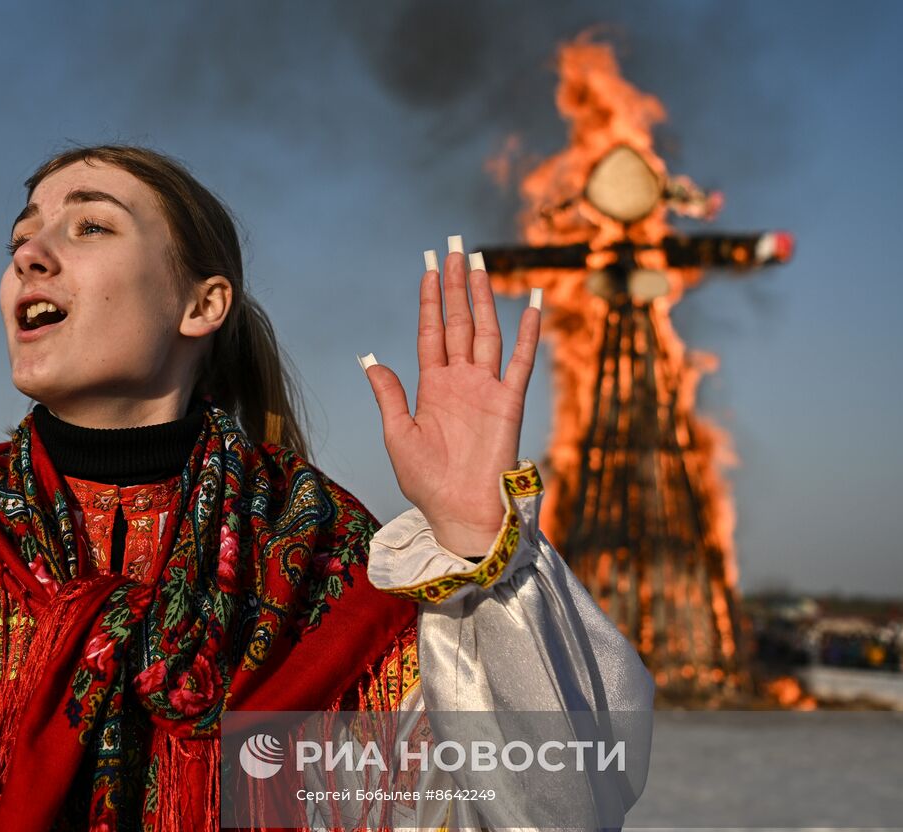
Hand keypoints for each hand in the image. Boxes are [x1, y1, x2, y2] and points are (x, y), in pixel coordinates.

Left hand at [363, 243, 539, 555]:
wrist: (458, 512)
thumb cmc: (426, 483)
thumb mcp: (398, 435)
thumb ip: (389, 396)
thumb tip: (371, 359)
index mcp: (432, 387)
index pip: (431, 332)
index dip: (430, 300)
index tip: (428, 268)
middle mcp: (460, 380)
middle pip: (459, 322)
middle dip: (456, 285)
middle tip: (455, 247)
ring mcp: (485, 388)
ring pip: (486, 331)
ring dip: (484, 297)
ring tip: (480, 264)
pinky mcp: (509, 402)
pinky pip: (519, 361)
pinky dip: (527, 331)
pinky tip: (531, 302)